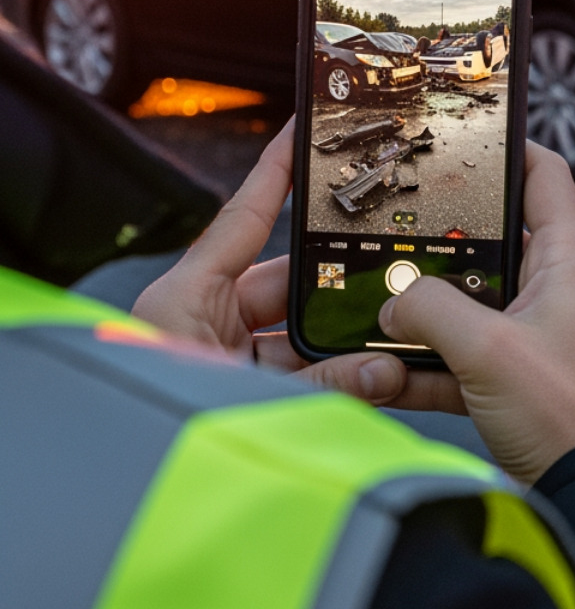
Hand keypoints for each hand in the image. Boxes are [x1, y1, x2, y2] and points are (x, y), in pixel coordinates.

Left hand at [133, 118, 409, 405]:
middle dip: (337, 289)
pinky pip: (295, 367)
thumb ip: (324, 381)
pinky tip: (368, 377)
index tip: (305, 133)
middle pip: (285, 282)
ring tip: (384, 343)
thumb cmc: (162, 426)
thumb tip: (387, 369)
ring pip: (297, 330)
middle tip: (386, 280)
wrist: (136, 493)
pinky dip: (331, 373)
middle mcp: (202, 319)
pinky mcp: (236, 388)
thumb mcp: (247, 393)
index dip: (278, 172)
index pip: (243, 216)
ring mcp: (220, 354)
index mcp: (184, 296)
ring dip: (340, 342)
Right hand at [378, 141, 574, 483]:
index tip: (465, 135)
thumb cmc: (570, 417)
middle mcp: (561, 287)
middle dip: (444, 240)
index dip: (507, 148)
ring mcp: (542, 333)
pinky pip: (467, 354)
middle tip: (396, 228)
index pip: (545, 175)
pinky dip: (431, 360)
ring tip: (379, 301)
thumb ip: (429, 311)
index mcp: (571, 260)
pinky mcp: (523, 376)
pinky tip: (387, 369)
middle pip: (497, 239)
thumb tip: (391, 299)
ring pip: (474, 300)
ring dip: (429, 307)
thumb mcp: (487, 351)